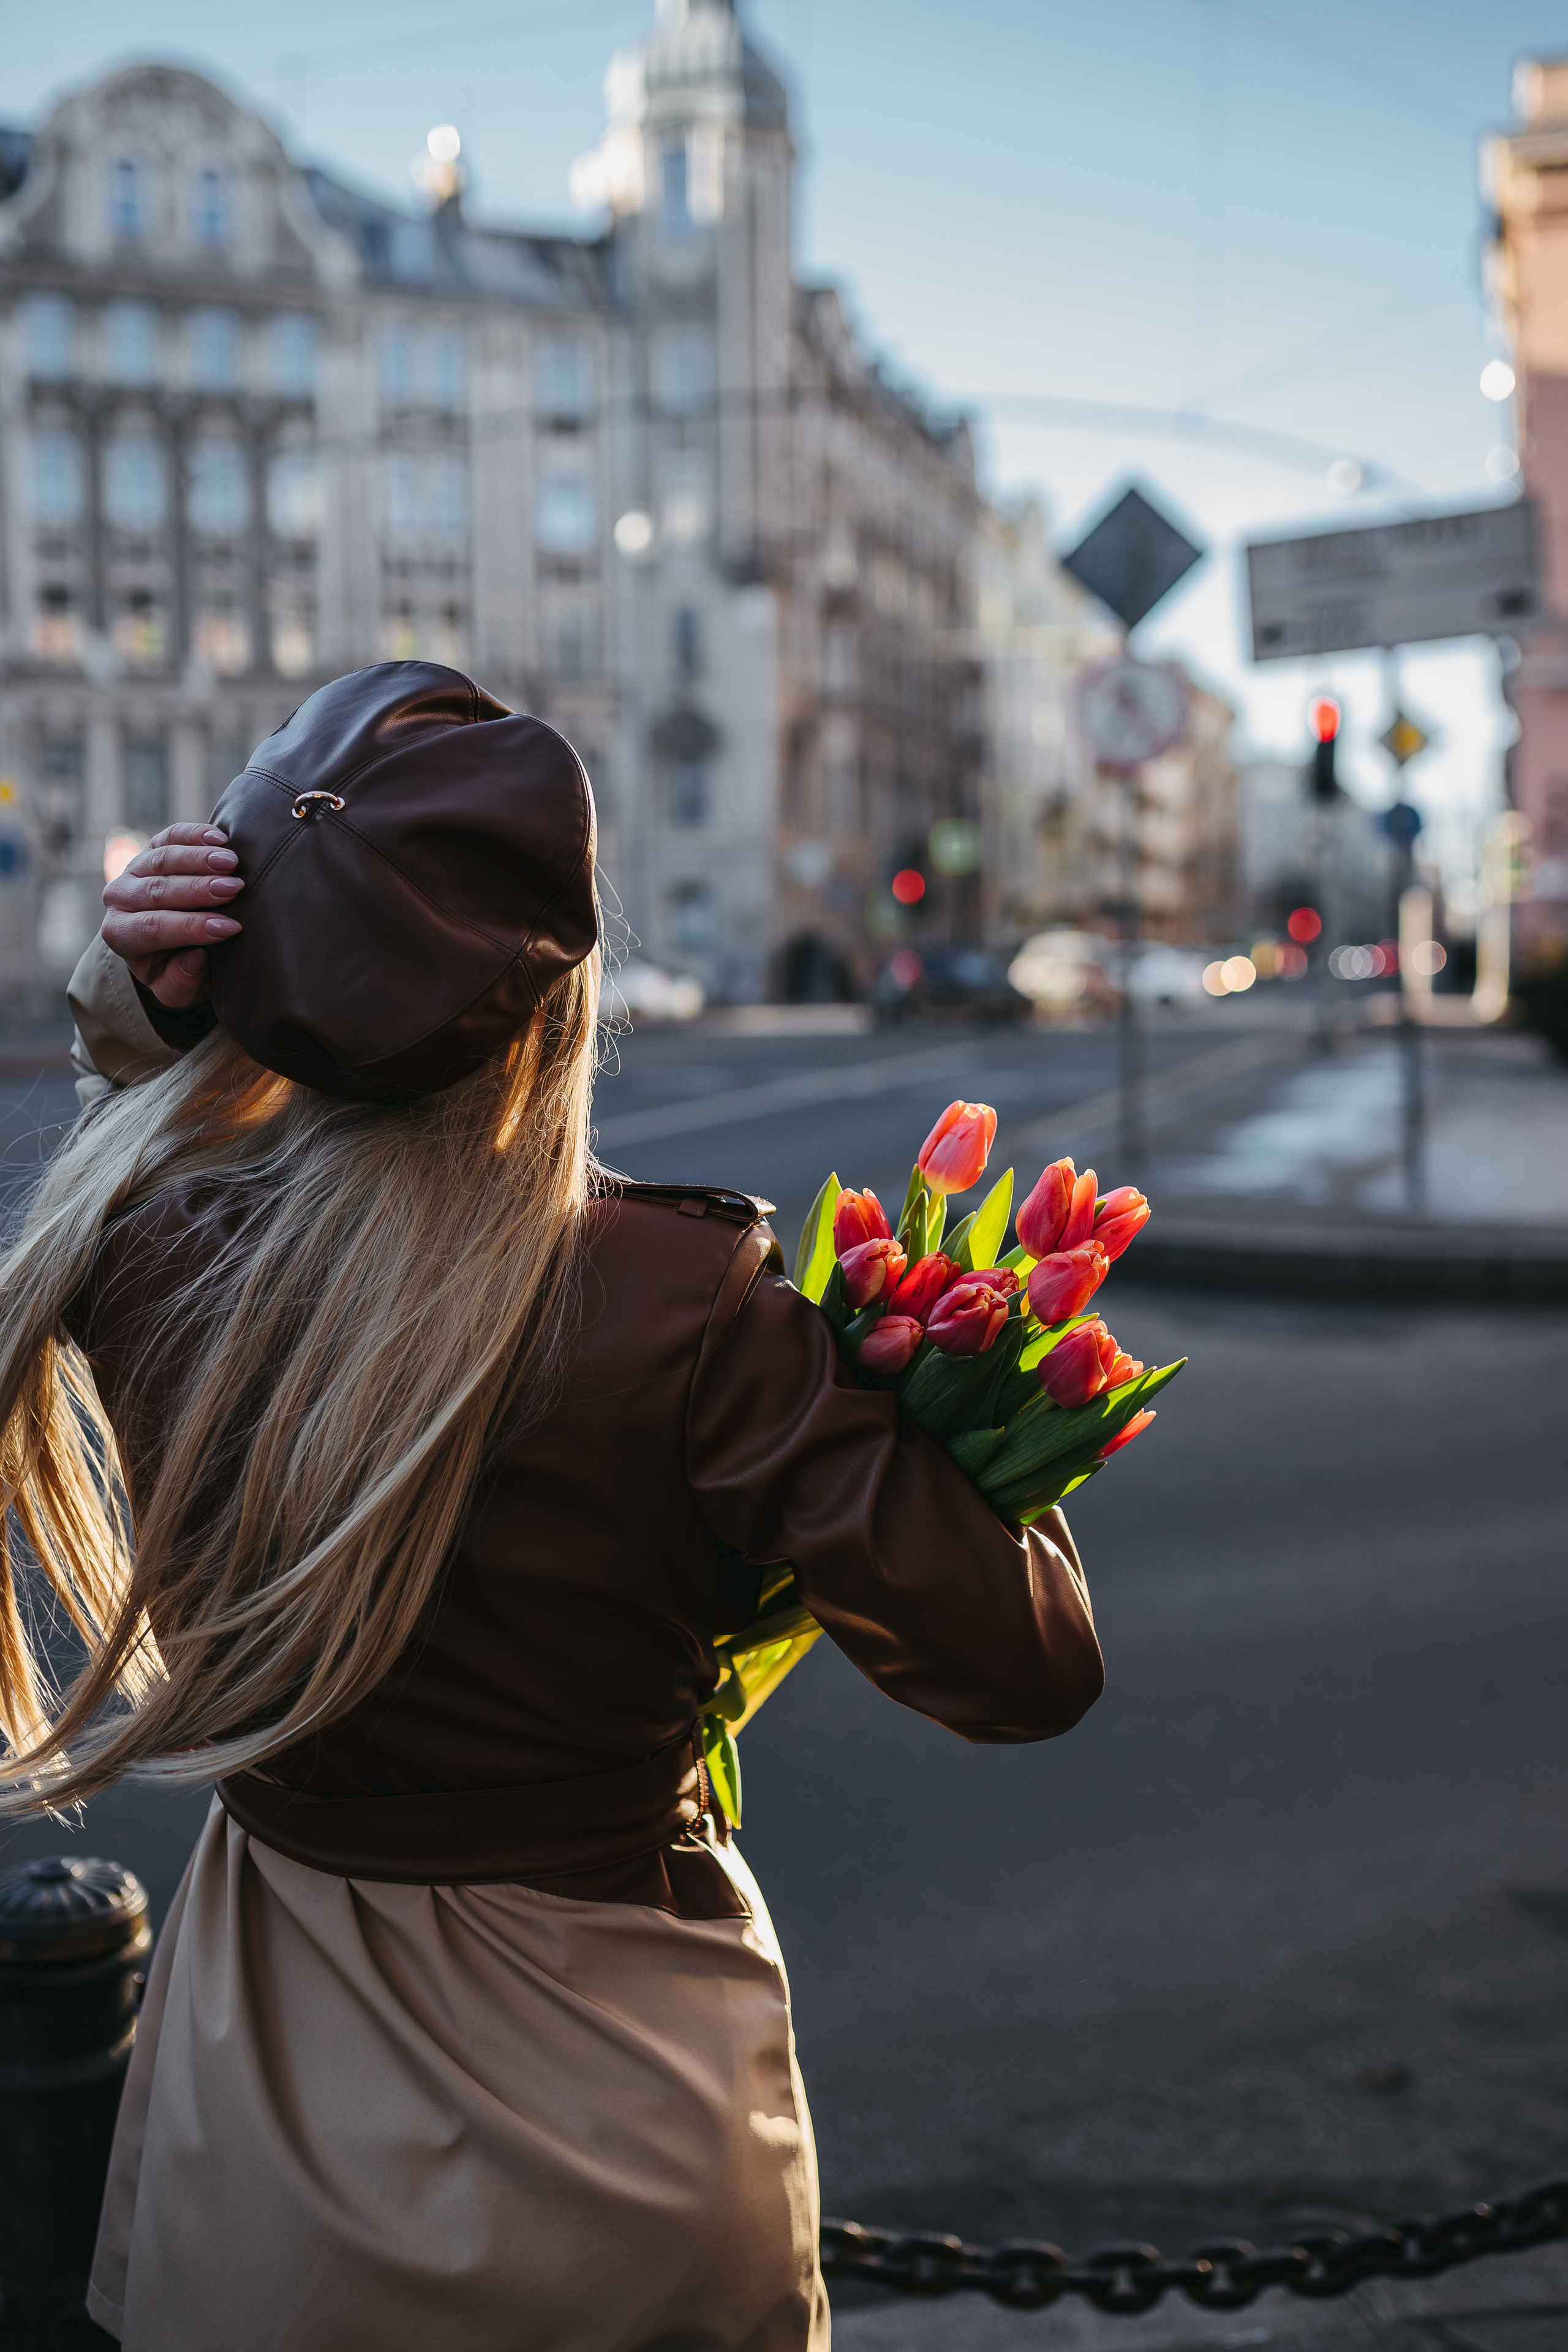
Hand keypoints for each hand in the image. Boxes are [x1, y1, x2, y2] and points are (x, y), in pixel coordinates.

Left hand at [101, 825, 244, 1010]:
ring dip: (199, 859)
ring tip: (232, 863)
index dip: (192, 927)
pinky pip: (169, 836)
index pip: (153, 928)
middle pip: (158, 891)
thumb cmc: (175, 967)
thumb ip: (181, 982)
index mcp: (120, 935)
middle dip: (198, 889)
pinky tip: (220, 838)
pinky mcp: (152, 848)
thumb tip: (196, 957)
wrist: (167, 940)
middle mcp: (119, 899)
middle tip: (234, 889)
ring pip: (161, 859)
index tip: (229, 928)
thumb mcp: (177, 989)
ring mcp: (134, 869)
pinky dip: (194, 834)